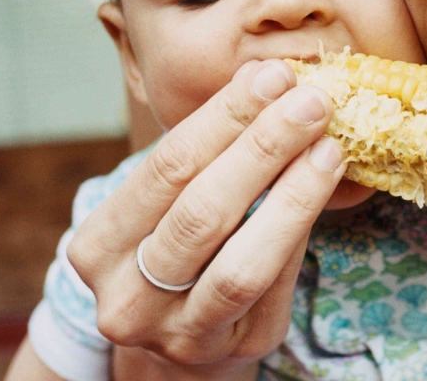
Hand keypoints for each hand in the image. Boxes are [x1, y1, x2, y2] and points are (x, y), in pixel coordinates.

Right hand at [66, 60, 345, 376]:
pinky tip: (325, 187)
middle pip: (201, 212)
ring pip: (240, 262)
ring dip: (292, 194)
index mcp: (98, 247)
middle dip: (262, 147)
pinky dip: (301, 231)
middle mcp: (128, 298)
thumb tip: (267, 81)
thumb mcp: (169, 206)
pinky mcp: (234, 349)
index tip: (272, 77)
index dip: (224, 117)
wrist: (180, 350)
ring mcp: (179, 333)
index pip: (165, 167)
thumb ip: (208, 154)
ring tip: (328, 145)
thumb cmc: (179, 254)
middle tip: (311, 102)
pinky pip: (274, 286)